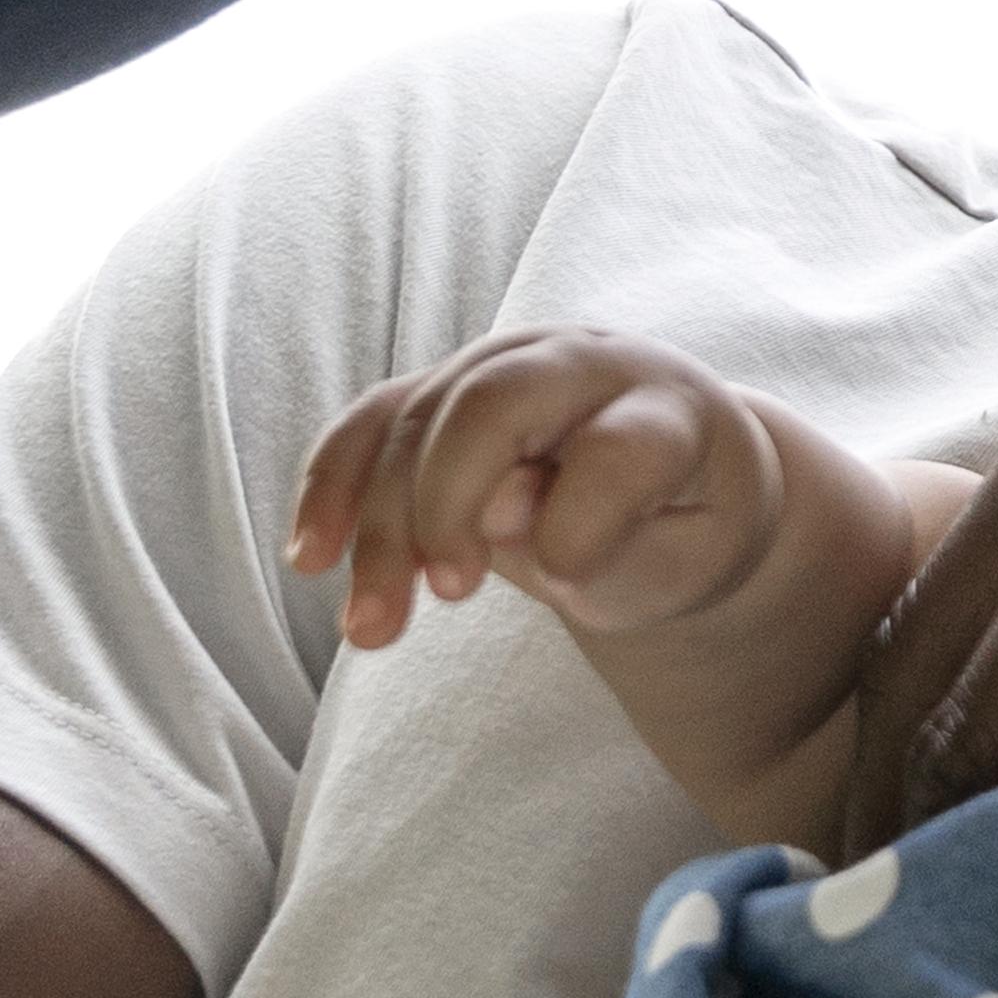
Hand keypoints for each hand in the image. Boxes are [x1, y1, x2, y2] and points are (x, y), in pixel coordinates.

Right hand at [279, 330, 809, 655]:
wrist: (676, 482)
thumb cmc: (687, 529)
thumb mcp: (684, 560)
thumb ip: (615, 543)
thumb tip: (502, 507)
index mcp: (669, 411)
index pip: (622, 444)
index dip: (585, 514)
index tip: (568, 581)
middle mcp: (584, 366)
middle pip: (489, 404)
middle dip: (444, 504)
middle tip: (446, 598)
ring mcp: (508, 367)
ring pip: (416, 421)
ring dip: (376, 525)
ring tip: (369, 631)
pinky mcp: (449, 392)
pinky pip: (374, 423)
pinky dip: (333, 487)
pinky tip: (311, 559)